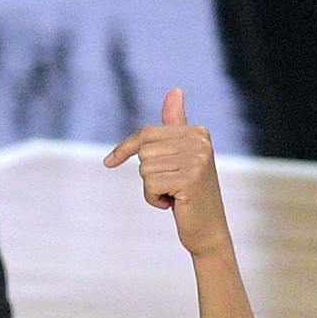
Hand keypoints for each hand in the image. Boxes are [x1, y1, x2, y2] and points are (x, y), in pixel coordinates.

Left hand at [105, 89, 230, 256]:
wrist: (208, 228)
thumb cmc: (188, 192)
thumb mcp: (181, 156)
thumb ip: (176, 124)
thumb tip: (175, 89)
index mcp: (197, 132)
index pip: (146, 133)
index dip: (125, 149)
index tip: (108, 162)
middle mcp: (200, 141)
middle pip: (143, 152)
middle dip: (147, 174)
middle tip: (168, 185)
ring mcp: (197, 159)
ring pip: (144, 169)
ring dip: (151, 188)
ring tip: (173, 194)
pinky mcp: (191, 179)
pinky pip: (150, 185)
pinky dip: (154, 199)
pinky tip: (174, 204)